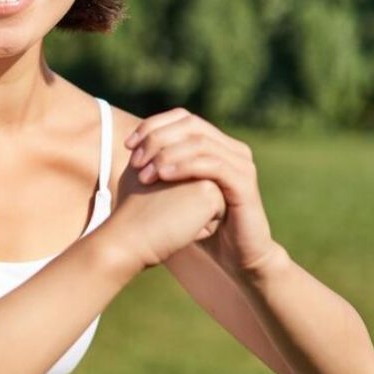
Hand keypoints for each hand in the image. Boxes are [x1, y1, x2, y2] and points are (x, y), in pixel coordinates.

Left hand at [124, 108, 279, 279]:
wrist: (237, 256)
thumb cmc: (204, 225)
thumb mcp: (179, 191)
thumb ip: (163, 166)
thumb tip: (132, 146)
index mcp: (218, 144)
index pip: (183, 117)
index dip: (154, 126)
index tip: (128, 145)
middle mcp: (233, 148)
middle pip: (191, 124)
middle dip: (158, 138)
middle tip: (135, 159)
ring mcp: (242, 163)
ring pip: (200, 143)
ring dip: (167, 154)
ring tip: (144, 172)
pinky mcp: (245, 182)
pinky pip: (213, 165)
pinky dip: (185, 167)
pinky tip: (163, 176)